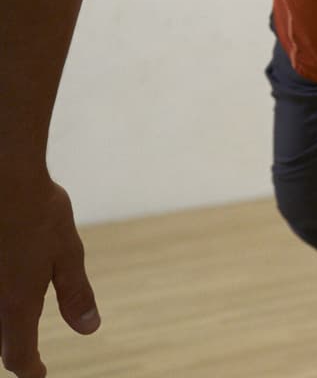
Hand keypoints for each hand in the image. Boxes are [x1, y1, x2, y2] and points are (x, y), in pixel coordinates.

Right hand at [0, 170, 97, 377]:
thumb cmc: (38, 212)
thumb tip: (89, 329)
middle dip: (13, 349)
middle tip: (29, 356)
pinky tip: (9, 287)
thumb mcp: (67, 253)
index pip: (18, 356)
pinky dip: (0, 301)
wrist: (4, 176)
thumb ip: (75, 294)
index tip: (40, 373)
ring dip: (4, 323)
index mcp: (16, 304)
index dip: (31, 369)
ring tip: (18, 323)